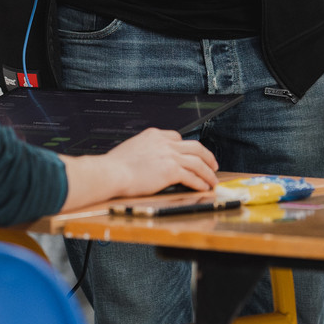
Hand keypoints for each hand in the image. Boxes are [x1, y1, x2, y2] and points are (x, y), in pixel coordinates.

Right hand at [102, 128, 219, 194]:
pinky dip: (200, 183)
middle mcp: (164, 143)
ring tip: (213, 180)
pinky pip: (192, 177)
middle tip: (213, 165)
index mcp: (154, 135)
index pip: (178, 137)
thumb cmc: (115, 166)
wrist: (111, 172)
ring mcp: (169, 156)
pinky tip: (203, 188)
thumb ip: (145, 151)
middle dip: (207, 156)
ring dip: (208, 173)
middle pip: (195, 147)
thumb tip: (149, 161)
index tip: (193, 154)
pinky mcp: (171, 171)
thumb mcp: (131, 148)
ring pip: (198, 162)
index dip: (188, 148)